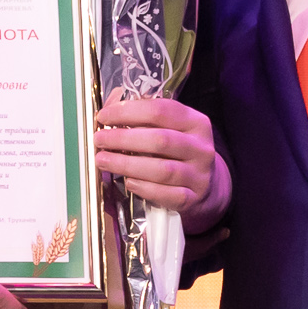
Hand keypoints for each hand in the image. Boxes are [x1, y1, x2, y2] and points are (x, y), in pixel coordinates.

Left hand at [93, 93, 230, 231]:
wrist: (208, 186)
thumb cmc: (179, 152)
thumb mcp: (172, 130)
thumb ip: (145, 119)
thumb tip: (109, 112)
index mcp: (196, 122)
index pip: (161, 110)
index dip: (129, 111)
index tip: (104, 116)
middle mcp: (201, 148)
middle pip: (160, 140)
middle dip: (124, 138)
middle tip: (99, 139)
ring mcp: (199, 175)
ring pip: (162, 169)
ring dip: (127, 164)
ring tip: (103, 160)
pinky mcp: (193, 198)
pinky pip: (165, 194)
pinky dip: (143, 187)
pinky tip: (127, 182)